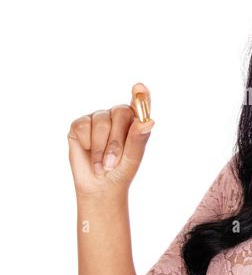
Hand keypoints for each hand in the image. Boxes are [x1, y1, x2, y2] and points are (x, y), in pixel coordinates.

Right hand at [67, 82, 154, 198]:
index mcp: (135, 120)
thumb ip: (138, 138)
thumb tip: (148, 122)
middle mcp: (117, 115)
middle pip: (119, 113)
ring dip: (100, 149)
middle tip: (112, 164)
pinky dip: (87, 145)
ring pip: (100, 122)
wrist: (100, 185)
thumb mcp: (133, 158)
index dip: (140, 95)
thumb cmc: (121, 171)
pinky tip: (89, 154)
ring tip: (102, 167)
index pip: (140, 103)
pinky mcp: (80, 124)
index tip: (139, 89)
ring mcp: (98, 118)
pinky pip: (83, 126)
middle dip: (116, 142)